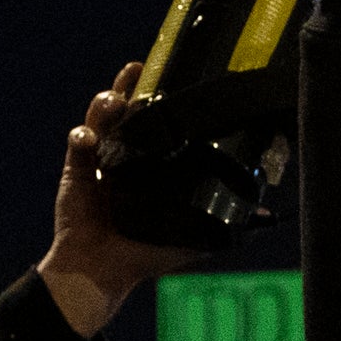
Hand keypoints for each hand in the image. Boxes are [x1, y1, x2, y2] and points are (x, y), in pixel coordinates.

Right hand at [38, 65, 200, 337]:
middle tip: (138, 70)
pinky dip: (83, 135)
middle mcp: (123, 152)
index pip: (154, 117)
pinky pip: (77, 141)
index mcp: (149, 160)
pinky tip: (90, 139)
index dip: (158, 92)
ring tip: (116, 102)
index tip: (167, 71)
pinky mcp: (76, 169)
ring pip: (100, 114)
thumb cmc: (146, 253)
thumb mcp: (191, 236)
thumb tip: (264, 216)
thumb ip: (224, 225)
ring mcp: (98, 157)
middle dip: (129, 83)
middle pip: (125, 105)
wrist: (103, 271)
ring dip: (107, 102)